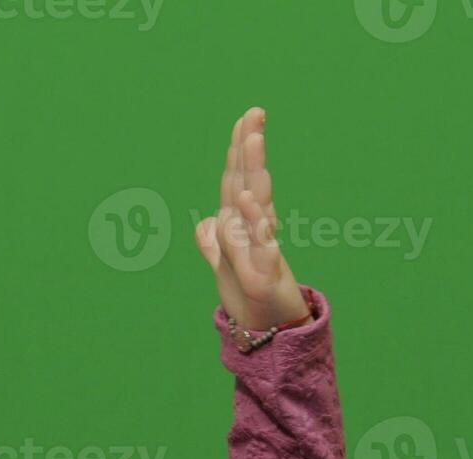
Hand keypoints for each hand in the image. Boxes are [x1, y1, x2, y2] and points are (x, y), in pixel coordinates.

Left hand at [194, 108, 310, 333]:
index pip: (236, 178)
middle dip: (250, 146)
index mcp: (240, 224)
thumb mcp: (224, 268)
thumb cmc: (249, 297)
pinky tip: (249, 198)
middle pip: (249, 180)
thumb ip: (213, 244)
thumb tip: (204, 225)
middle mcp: (253, 228)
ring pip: (257, 201)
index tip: (245, 117)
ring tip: (254, 138)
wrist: (268, 332)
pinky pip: (261, 240)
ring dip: (254, 169)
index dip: (238, 148)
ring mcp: (260, 247)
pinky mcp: (265, 269)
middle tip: (255, 112)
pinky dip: (255, 218)